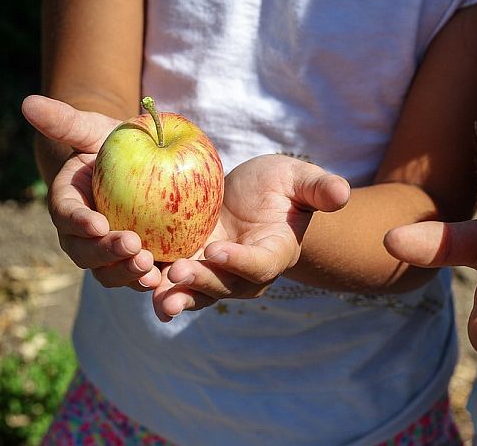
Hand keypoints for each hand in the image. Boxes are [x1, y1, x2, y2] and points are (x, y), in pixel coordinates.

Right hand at [21, 95, 160, 289]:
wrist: (140, 167)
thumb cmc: (114, 145)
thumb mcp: (95, 130)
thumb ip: (66, 121)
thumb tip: (28, 102)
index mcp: (68, 205)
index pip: (66, 215)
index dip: (79, 222)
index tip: (98, 223)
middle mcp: (83, 236)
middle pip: (86, 253)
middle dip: (106, 254)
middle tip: (134, 247)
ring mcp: (109, 255)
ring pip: (110, 274)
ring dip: (128, 274)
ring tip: (150, 269)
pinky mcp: (136, 263)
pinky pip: (139, 279)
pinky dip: (150, 285)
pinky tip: (169, 283)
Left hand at [152, 154, 350, 320]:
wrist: (252, 198)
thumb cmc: (281, 186)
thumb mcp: (299, 179)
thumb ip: (319, 188)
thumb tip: (342, 193)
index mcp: (275, 252)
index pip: (260, 264)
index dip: (240, 262)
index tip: (218, 250)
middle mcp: (245, 273)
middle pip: (225, 286)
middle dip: (202, 283)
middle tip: (177, 273)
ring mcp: (216, 273)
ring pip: (197, 292)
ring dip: (176, 295)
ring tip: (155, 295)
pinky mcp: (191, 265)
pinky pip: (174, 280)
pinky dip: (156, 282)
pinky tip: (134, 278)